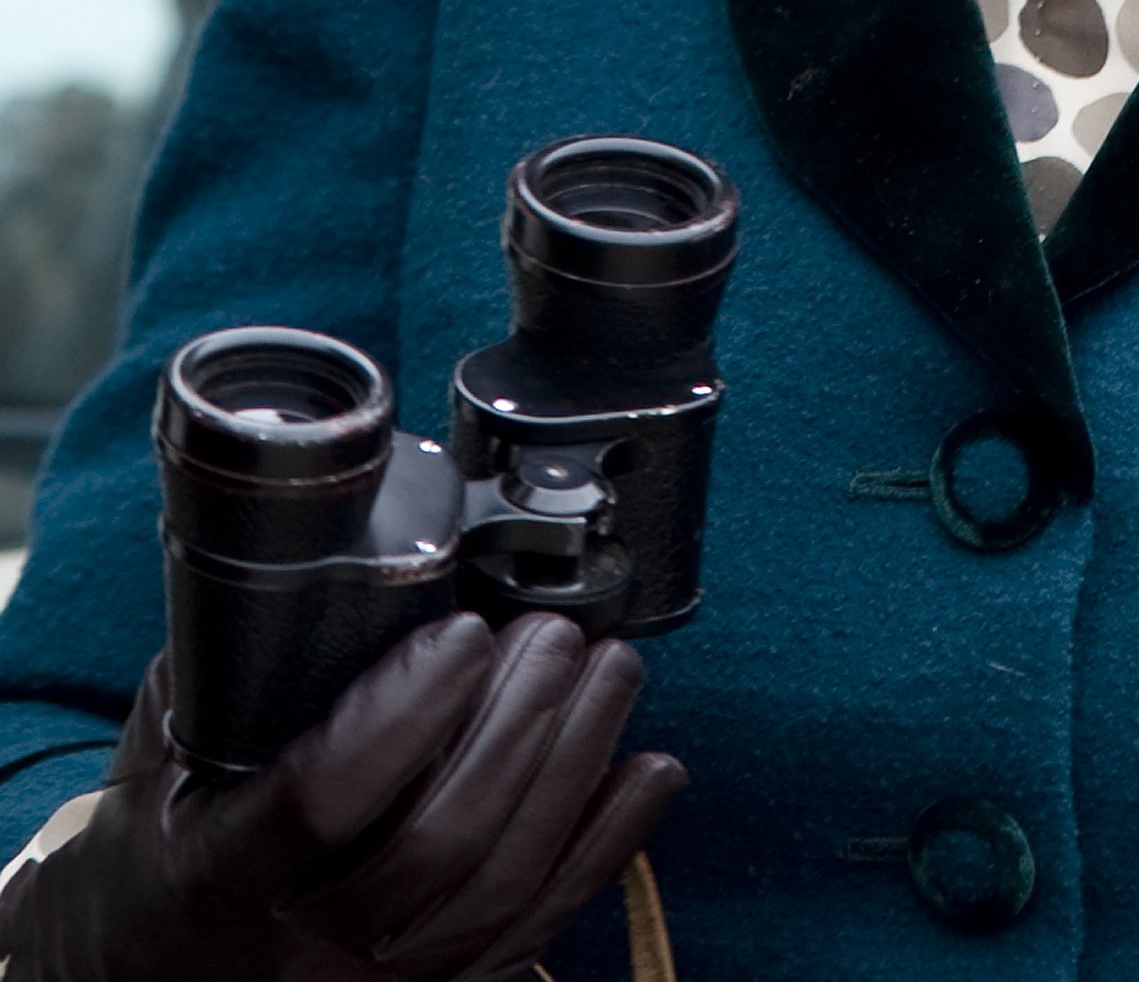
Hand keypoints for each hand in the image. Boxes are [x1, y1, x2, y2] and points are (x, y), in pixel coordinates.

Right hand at [0, 611, 684, 981]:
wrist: (143, 975)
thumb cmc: (160, 843)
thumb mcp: (165, 749)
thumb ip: (233, 662)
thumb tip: (321, 548)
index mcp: (219, 874)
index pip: (323, 798)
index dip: (405, 714)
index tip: (466, 633)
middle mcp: (299, 950)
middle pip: (438, 842)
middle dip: (517, 725)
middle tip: (557, 636)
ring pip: (499, 889)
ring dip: (573, 768)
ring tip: (610, 672)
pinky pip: (533, 933)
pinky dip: (604, 848)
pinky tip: (646, 772)